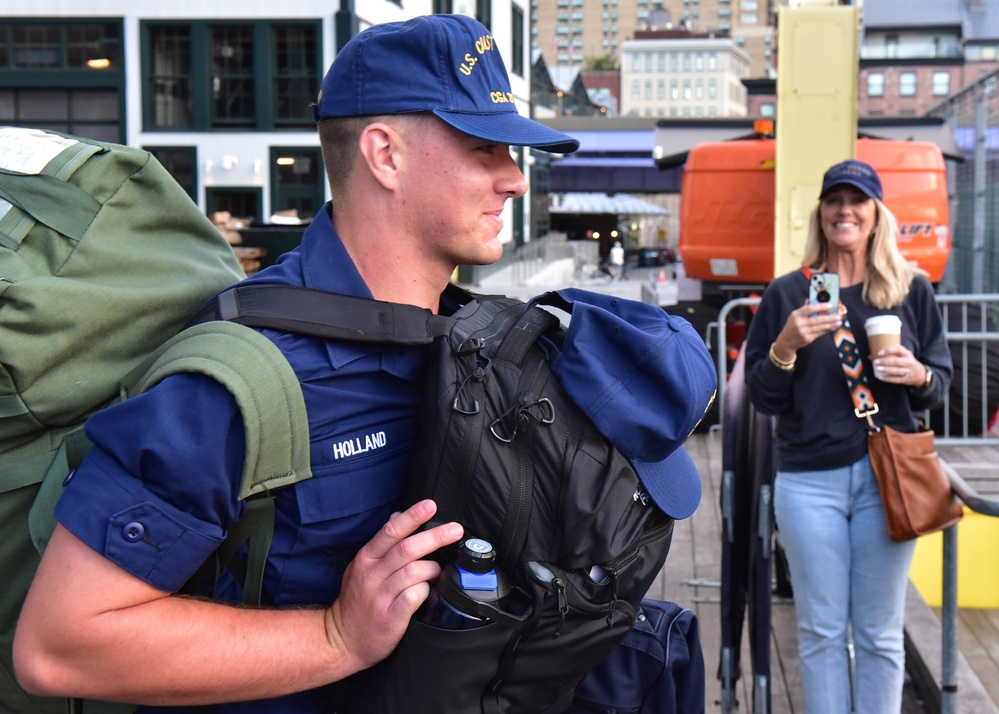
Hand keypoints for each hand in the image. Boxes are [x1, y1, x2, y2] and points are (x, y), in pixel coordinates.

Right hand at [325, 500, 462, 671]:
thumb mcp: (361, 567)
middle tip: (455, 530)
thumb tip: (397, 517)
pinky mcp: (390, 617)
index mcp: (366, 559)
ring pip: (414, 571)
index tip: (431, 505)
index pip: (391, 531)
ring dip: (432, 568)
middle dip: (435, 536)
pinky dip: (426, 591)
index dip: (412, 517)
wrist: (341, 640)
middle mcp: (372, 575)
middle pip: (407, 549)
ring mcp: (380, 596)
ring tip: (436, 571)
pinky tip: (427, 592)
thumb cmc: (357, 601)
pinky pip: (415, 596)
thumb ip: (381, 544)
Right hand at [772, 301, 842, 360]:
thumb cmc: (792, 326)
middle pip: (817, 319)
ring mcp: (803, 332)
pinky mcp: (807, 339)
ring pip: (820, 327)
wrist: (786, 341)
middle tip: (838, 315)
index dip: (820, 306)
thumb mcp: (794, 316)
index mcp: (796, 315)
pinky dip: (827, 330)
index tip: (830, 305)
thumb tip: (810, 299)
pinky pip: (820, 333)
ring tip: (839, 322)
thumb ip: (804, 308)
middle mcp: (799, 323)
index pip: (809, 309)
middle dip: (829, 317)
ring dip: (831, 324)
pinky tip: (833, 327)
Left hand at [871, 345, 925, 386]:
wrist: (921, 374)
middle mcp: (909, 362)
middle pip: (897, 361)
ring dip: (887, 370)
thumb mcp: (902, 356)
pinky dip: (888, 379)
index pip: (899, 350)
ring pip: (898, 371)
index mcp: (907, 354)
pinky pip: (897, 379)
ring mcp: (908, 371)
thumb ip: (889, 355)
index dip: (889, 350)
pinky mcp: (906, 379)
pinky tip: (880, 378)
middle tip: (876, 362)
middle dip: (886, 362)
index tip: (879, 352)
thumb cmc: (906, 362)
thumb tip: (870, 356)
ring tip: (878, 369)